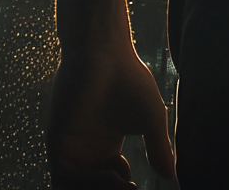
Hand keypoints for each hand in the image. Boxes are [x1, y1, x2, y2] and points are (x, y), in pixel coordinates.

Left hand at [47, 35, 176, 187]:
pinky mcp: (56, 145)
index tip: (138, 186)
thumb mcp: (150, 119)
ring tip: (127, 183)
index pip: (107, 186)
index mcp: (103, 151)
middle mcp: (84, 155)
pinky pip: (64, 180)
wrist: (104, 52)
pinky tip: (113, 170)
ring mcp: (69, 152)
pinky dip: (88, 183)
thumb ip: (159, 149)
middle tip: (133, 189)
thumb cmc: (128, 77)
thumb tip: (171, 177)